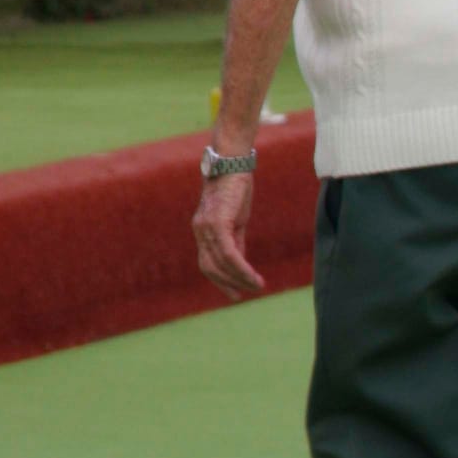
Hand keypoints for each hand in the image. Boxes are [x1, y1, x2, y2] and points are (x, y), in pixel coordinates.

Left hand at [192, 172, 263, 297]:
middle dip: (227, 283)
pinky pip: (229, 254)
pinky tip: (253, 276)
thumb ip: (235, 240)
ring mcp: (207, 228)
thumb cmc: (236, 187)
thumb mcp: (235, 218)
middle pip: (210, 267)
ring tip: (257, 286)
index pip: (207, 262)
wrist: (232, 163)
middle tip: (243, 294)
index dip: (220, 280)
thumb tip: (239, 261)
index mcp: (202, 230)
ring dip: (239, 279)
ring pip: (221, 264)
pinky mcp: (218, 223)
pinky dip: (241, 269)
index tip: (234, 292)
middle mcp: (200, 231)